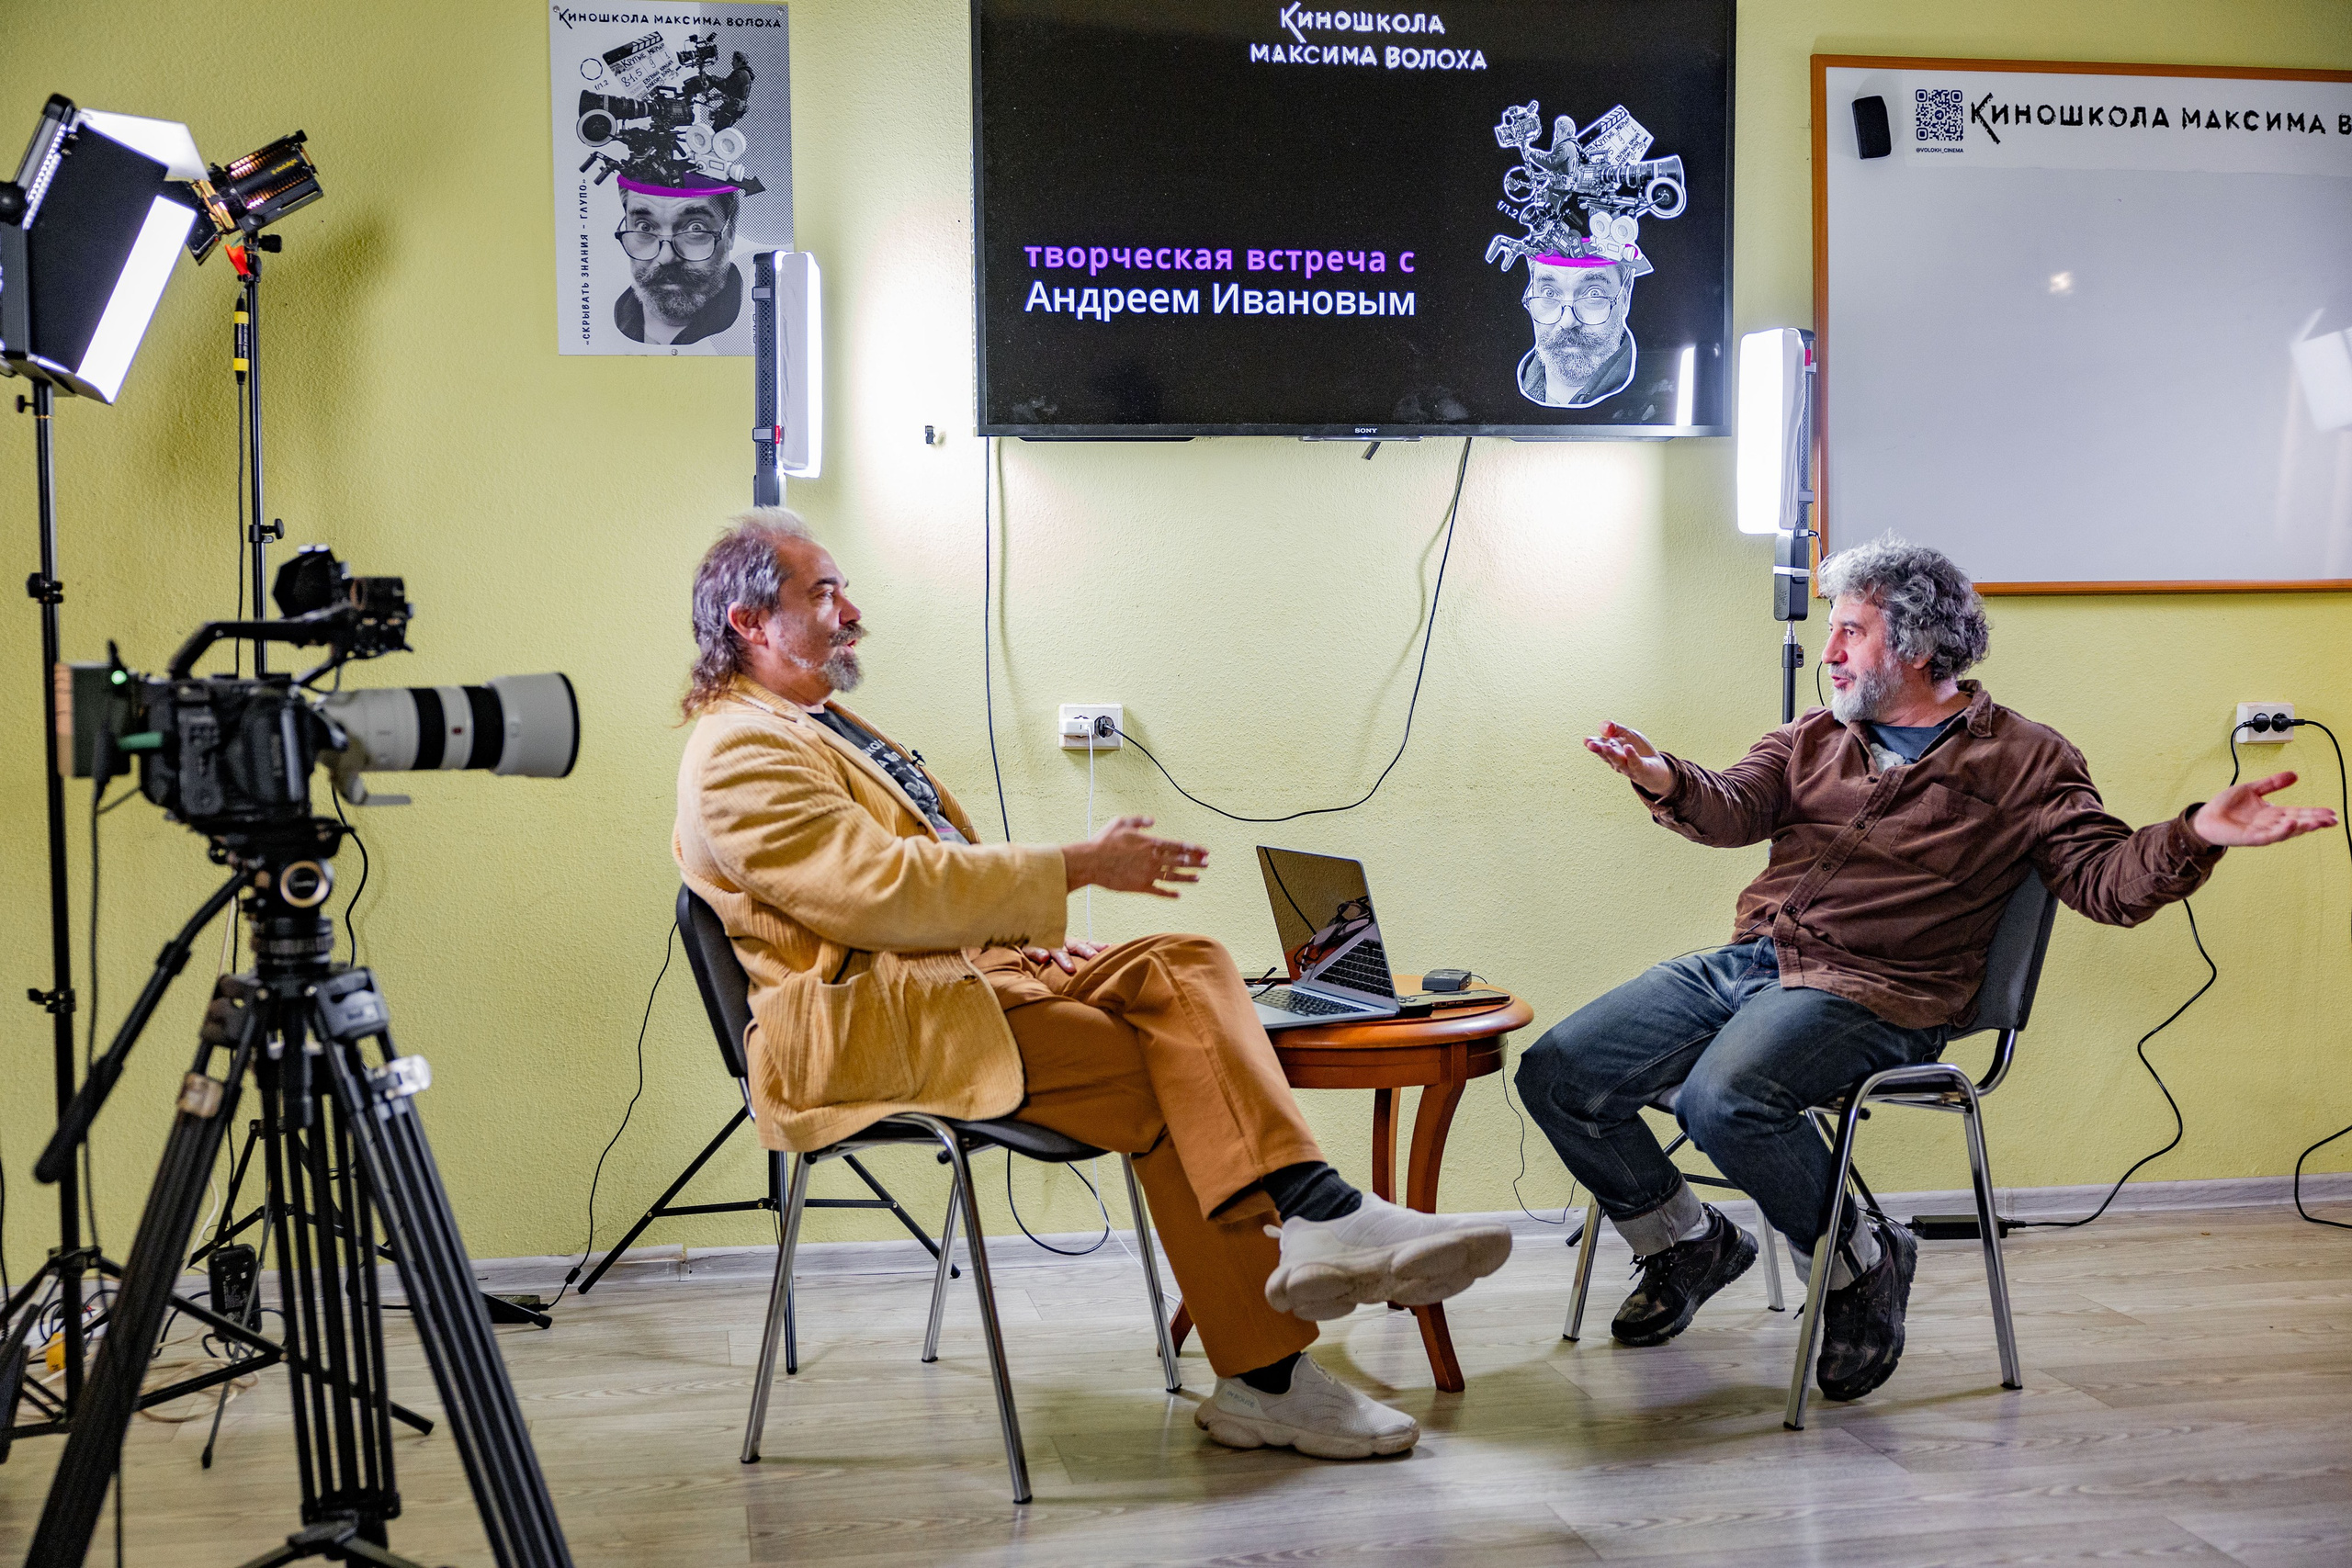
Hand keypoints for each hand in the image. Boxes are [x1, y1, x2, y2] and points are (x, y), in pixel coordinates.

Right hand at [1022, 940, 1106, 973]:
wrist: (1018, 949)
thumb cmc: (1046, 961)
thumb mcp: (1063, 961)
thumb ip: (1078, 967)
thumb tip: (1099, 979)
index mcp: (1069, 946)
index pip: (1086, 944)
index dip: (1097, 946)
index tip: (1111, 949)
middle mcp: (1059, 944)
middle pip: (1075, 946)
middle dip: (1086, 951)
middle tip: (1095, 958)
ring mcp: (1044, 946)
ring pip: (1056, 950)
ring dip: (1064, 959)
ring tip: (1070, 969)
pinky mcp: (1028, 949)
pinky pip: (1033, 950)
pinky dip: (1038, 953)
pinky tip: (1044, 958)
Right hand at [1062, 815, 1207, 897]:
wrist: (1091, 862)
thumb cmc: (1105, 841)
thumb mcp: (1121, 822)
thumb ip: (1139, 821)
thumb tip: (1152, 820)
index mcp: (1150, 843)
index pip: (1178, 847)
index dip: (1193, 849)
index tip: (1205, 852)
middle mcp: (1152, 859)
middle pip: (1180, 861)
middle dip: (1195, 862)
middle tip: (1207, 864)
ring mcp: (1147, 874)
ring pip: (1172, 876)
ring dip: (1187, 877)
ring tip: (1198, 878)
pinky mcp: (1139, 887)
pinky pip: (1159, 891)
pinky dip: (1169, 893)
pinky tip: (1178, 895)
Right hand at [1584, 721, 1673, 795]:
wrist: (1657, 769)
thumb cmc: (1639, 751)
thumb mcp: (1627, 735)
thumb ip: (1615, 729)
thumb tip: (1605, 724)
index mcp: (1612, 751)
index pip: (1600, 747)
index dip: (1593, 743)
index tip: (1586, 740)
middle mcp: (1617, 760)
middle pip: (1606, 755)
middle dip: (1598, 749)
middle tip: (1590, 744)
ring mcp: (1628, 767)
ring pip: (1618, 761)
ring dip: (1611, 754)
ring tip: (1605, 746)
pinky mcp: (1641, 769)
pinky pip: (1635, 762)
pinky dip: (1631, 756)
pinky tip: (1628, 748)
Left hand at [2191, 771, 2339, 847]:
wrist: (2204, 818)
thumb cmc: (2226, 806)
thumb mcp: (2252, 789)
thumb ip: (2272, 783)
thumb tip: (2294, 774)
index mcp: (2273, 813)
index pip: (2299, 812)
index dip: (2314, 812)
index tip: (2331, 812)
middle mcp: (2270, 824)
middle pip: (2298, 822)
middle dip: (2316, 821)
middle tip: (2333, 819)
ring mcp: (2261, 832)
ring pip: (2287, 830)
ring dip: (2303, 827)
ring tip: (2318, 822)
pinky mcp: (2250, 838)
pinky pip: (2269, 836)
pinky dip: (2281, 831)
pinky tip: (2291, 824)